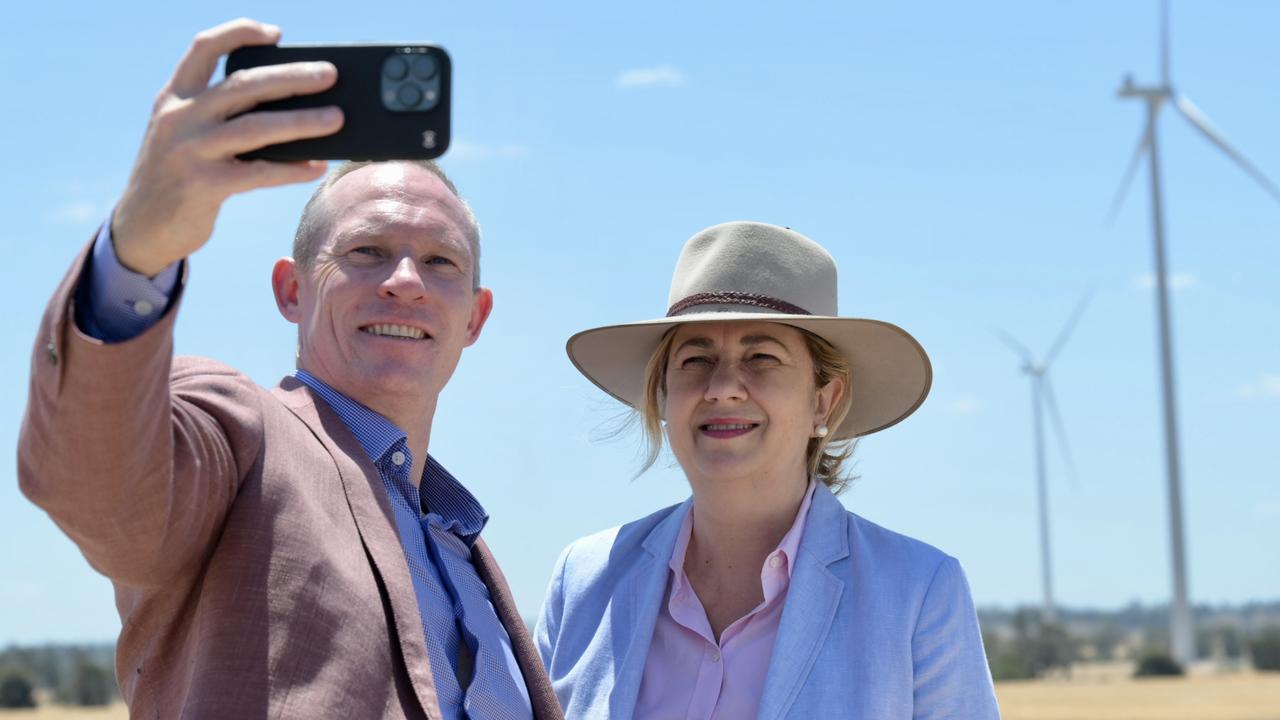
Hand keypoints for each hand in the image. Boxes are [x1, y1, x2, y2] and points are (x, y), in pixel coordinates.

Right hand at [112, 19, 343, 275]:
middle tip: (331, 74)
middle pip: (243, 85)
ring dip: (301, 122)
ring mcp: (189, 151)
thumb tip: (297, 107)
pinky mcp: (201, 186)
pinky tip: (317, 167)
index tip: (276, 33)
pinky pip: (258, 172)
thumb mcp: (190, 135)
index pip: (204, 47)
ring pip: (255, 127)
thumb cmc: (182, 174)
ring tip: (337, 118)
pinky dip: (291, 169)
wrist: (142, 226)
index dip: (240, 34)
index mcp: (175, 96)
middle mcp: (179, 117)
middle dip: (291, 77)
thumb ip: (224, 116)